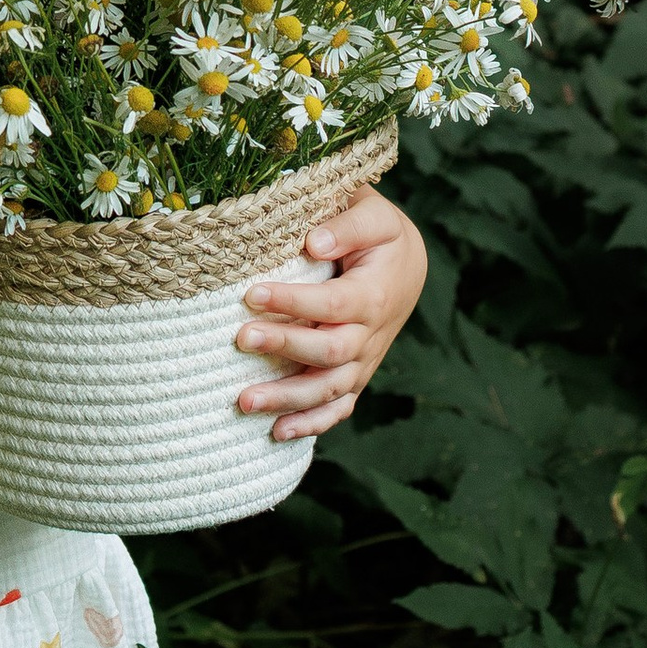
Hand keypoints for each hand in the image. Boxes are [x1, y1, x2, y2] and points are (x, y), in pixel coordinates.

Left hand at [233, 184, 427, 444]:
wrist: (406, 264)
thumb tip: (313, 242)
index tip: (250, 293)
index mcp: (373, 294)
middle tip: (240, 340)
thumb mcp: (375, 215)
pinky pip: (338, 408)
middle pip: (328, 352)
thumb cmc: (381, 235)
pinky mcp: (355, 375)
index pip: (331, 304)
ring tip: (244, 401)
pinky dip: (311, 424)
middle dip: (284, 347)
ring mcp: (363, 361)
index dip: (292, 302)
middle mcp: (370, 335)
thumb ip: (348, 225)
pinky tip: (277, 432)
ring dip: (288, 399)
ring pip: (329, 390)